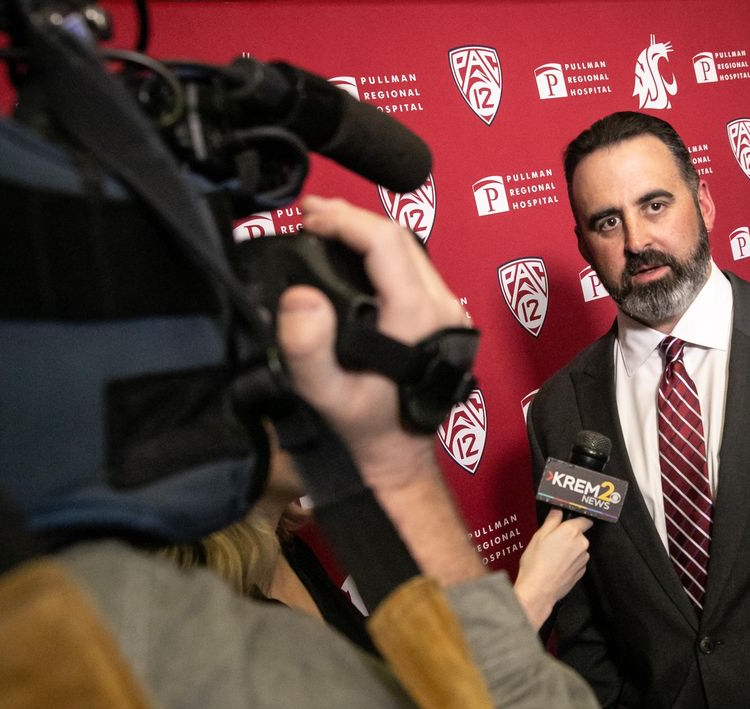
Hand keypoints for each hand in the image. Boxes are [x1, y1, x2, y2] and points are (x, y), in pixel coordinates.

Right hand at [276, 195, 467, 489]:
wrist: (401, 453)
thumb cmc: (365, 426)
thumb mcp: (326, 395)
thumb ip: (308, 350)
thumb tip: (301, 297)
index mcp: (417, 316)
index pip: (386, 242)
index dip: (344, 219)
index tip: (307, 217)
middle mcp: (442, 305)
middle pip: (400, 237)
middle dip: (352, 218)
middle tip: (308, 214)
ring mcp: (449, 308)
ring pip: (409, 249)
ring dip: (366, 233)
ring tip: (324, 227)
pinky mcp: (444, 314)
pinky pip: (413, 267)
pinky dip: (380, 253)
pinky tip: (351, 256)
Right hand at [514, 510, 592, 628]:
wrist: (538, 590)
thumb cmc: (536, 564)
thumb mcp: (538, 536)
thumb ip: (552, 520)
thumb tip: (557, 511)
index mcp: (571, 531)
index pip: (584, 519)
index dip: (575, 520)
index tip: (567, 523)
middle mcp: (581, 544)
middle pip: (579, 535)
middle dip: (568, 537)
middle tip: (552, 543)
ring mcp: (583, 559)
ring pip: (578, 549)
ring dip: (569, 550)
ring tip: (552, 557)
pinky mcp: (581, 572)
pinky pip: (577, 562)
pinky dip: (569, 562)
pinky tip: (556, 566)